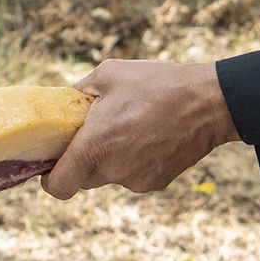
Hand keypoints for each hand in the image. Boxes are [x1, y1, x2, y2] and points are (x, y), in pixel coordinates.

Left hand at [41, 58, 238, 199]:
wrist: (209, 102)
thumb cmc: (156, 84)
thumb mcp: (108, 74)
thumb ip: (78, 93)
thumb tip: (64, 103)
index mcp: (94, 145)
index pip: (59, 186)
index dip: (50, 179)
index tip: (52, 166)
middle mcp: (113, 169)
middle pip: (82, 178)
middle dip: (81, 160)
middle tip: (93, 133)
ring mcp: (136, 180)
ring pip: (108, 176)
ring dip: (109, 159)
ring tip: (128, 128)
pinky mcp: (156, 183)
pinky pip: (132, 176)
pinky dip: (132, 161)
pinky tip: (147, 136)